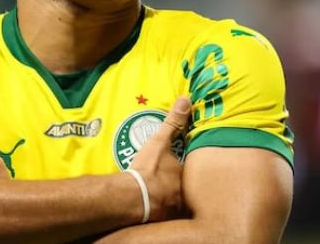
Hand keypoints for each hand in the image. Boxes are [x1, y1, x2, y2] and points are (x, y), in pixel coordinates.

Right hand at [128, 97, 191, 221]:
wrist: (133, 197)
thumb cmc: (148, 169)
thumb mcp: (159, 141)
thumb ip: (173, 122)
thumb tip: (186, 100)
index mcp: (183, 175)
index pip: (184, 169)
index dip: (176, 166)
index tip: (168, 165)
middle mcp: (181, 193)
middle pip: (178, 186)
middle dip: (171, 182)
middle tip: (159, 179)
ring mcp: (171, 207)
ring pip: (170, 199)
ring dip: (162, 195)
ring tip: (151, 190)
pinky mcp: (159, 219)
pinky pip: (159, 212)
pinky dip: (153, 208)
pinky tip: (145, 204)